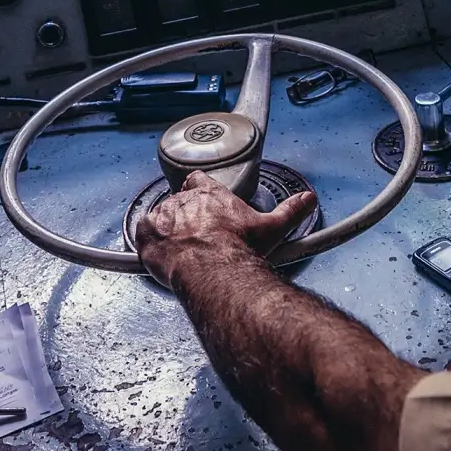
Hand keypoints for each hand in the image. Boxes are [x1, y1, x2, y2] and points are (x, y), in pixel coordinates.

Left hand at [136, 170, 318, 289]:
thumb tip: (308, 200)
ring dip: (168, 233)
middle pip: (180, 204)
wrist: (214, 268)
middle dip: (185, 220)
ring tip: (180, 252)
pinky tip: (160, 255)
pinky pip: (142, 234)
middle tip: (197, 240)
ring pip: (161, 220)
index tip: (201, 197)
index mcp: (210, 194)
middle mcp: (184, 200)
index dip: (198, 190)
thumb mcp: (272, 227)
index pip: (198, 181)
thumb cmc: (239, 248)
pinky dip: (149, 243)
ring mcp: (163, 216)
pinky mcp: (147, 234)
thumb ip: (290, 211)